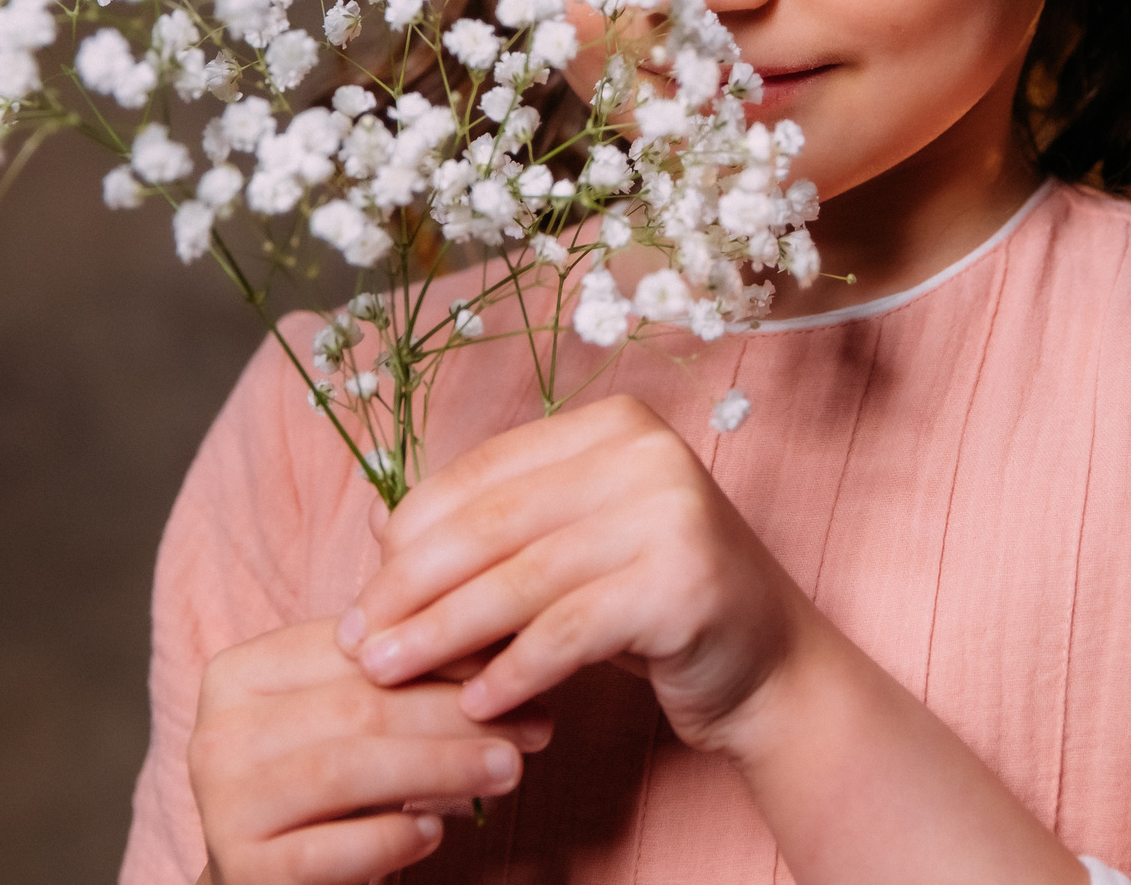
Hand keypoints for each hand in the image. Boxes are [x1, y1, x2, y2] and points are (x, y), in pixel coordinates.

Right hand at [188, 617, 551, 884]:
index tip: (516, 662)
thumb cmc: (326, 786)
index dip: (441, 653)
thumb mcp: (353, 718)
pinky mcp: (243, 868)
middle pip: (356, 707)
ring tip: (509, 769)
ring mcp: (223, 803)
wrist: (267, 877)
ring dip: (441, 767)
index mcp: (239, 673)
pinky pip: (329, 849)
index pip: (352, 649)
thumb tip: (503, 633)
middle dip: (457, 713)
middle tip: (534, 724)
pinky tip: (434, 830)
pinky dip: (390, 837)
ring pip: (346, 771)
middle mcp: (217, 732)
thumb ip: (402, 673)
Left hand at [338, 395, 806, 753]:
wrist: (771, 667)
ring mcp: (670, 512)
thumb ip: (494, 532)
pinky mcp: (683, 583)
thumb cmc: (653, 607)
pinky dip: (513, 671)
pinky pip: (567, 632)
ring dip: (443, 634)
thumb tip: (376, 530)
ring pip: (519, 579)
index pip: (480, 474)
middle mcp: (644, 452)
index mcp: (610, 424)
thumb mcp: (572, 552)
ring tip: (390, 674)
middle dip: (411, 588)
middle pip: (491, 524)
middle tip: (359, 643)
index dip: (409, 535)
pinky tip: (476, 705)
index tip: (361, 595)